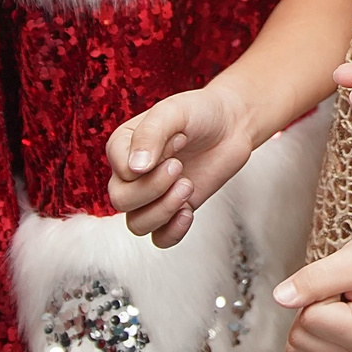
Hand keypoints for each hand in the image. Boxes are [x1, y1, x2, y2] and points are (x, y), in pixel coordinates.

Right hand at [107, 84, 251, 247]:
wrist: (232, 124)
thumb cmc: (200, 112)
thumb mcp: (173, 112)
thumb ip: (150, 135)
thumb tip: (134, 169)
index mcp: (123, 147)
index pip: (120, 171)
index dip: (149, 161)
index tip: (178, 139)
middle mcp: (131, 174)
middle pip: (121, 201)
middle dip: (154, 188)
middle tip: (180, 166)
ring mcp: (151, 195)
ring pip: (137, 224)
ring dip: (163, 210)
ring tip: (188, 186)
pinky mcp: (173, 210)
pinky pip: (159, 239)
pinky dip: (172, 232)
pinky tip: (188, 211)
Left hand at [271, 226, 351, 351]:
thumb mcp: (350, 259)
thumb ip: (314, 280)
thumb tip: (280, 298)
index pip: (309, 319)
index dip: (320, 293)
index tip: (347, 283)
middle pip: (299, 337)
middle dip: (313, 307)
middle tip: (344, 292)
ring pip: (296, 347)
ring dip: (310, 318)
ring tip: (341, 302)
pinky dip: (309, 331)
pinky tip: (334, 315)